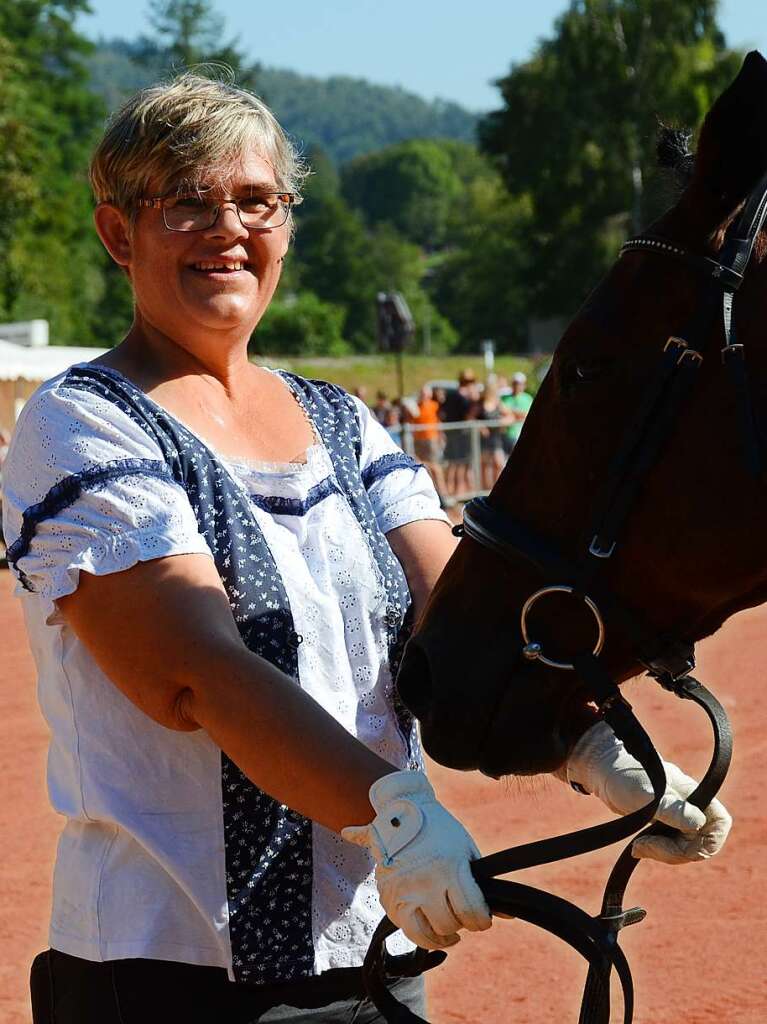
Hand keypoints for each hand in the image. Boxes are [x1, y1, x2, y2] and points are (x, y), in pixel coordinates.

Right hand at [342, 770, 491, 949]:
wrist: (400, 816)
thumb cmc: (438, 831)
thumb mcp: (465, 850)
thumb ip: (482, 883)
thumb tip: (507, 913)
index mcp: (449, 867)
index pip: (471, 912)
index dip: (482, 921)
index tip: (483, 920)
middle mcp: (425, 882)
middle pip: (450, 924)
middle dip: (463, 924)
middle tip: (464, 916)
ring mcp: (404, 892)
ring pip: (428, 935)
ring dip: (443, 936)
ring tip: (450, 931)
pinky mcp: (389, 898)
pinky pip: (408, 930)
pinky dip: (421, 934)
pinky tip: (429, 925)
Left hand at [565, 721, 731, 864]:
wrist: (603, 773)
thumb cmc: (622, 776)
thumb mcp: (644, 794)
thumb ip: (670, 808)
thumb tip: (698, 822)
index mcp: (692, 794)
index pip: (720, 822)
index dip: (708, 842)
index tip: (682, 849)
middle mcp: (690, 805)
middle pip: (702, 841)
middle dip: (677, 852)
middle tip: (645, 847)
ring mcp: (679, 815)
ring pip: (687, 847)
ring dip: (665, 854)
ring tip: (638, 847)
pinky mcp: (666, 824)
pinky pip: (673, 846)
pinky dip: (658, 851)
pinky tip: (639, 847)